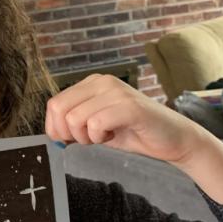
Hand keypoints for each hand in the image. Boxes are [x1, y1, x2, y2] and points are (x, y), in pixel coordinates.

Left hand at [45, 74, 201, 164]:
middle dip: (67, 133)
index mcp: (91, 84)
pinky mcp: (129, 106)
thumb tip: (51, 132)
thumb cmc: (132, 132)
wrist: (171, 140)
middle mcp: (102, 82)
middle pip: (59, 109)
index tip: (72, 139)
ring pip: (74, 118)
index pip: (53, 104)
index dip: (55, 128)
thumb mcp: (95, 126)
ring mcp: (116, 91)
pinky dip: (99, 137)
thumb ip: (73, 123)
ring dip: (86, 137)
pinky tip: (113, 135)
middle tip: (88, 139)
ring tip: (104, 136)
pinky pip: (95, 123)